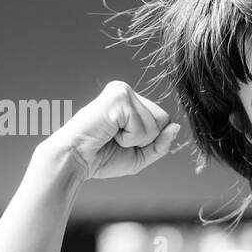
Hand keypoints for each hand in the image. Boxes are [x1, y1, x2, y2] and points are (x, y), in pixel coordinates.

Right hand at [40, 81, 180, 180]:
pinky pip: (143, 126)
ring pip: (155, 124)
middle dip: (145, 139)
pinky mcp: (118, 97)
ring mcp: (121, 91)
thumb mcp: (140, 154)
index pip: (163, 120)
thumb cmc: (102, 157)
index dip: (149, 140)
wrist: (75, 160)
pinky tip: (109, 133)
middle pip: (163, 119)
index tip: (121, 141)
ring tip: (111, 135)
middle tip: (116, 139)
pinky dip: (129, 138)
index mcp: (130, 101)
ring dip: (135, 139)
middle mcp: (126, 91)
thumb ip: (161, 143)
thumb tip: (176, 126)